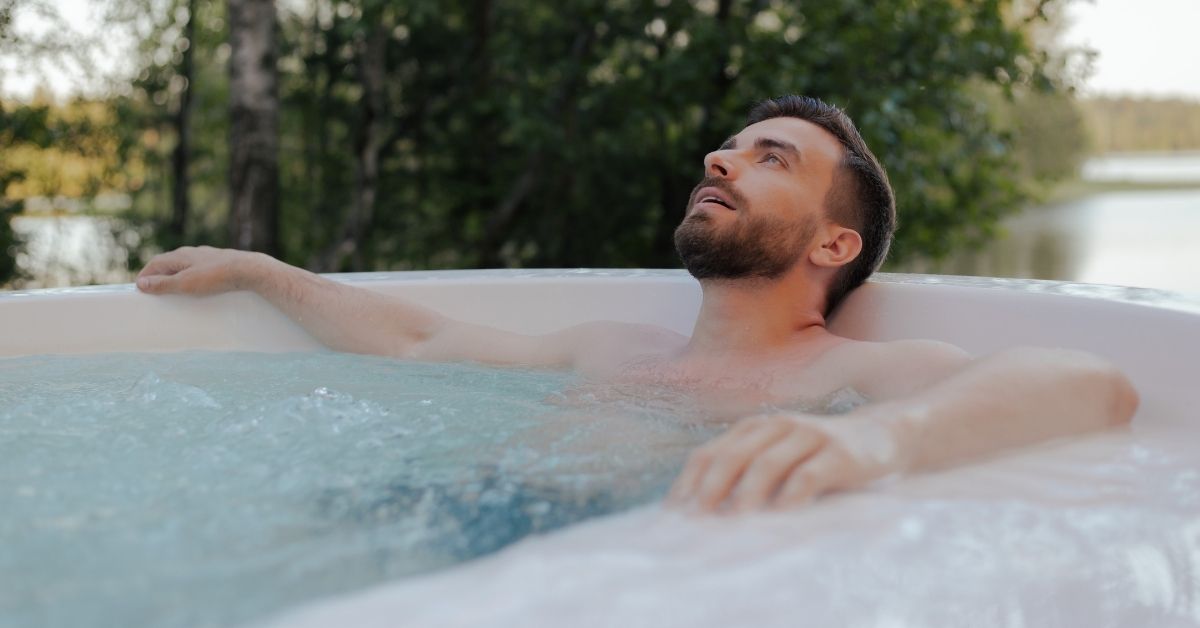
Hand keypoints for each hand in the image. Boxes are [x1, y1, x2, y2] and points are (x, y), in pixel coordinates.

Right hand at [136, 246, 267, 295]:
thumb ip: (164, 283)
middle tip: (154, 293)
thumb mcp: (186, 283)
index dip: (146, 276)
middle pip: (169, 264)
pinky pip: (198, 270)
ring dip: (175, 278)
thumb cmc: (217, 276)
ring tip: (173, 293)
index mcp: (180, 255)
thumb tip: (141, 283)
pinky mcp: (219, 263)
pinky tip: (197, 288)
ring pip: (184, 266)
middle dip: (159, 277)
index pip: (155, 263)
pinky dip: (191, 279)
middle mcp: (192, 253)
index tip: (140, 290)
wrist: (249, 270)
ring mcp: (206, 257)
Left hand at [666, 412, 907, 512]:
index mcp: (754, 429)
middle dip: (709, 490)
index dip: (688, 483)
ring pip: (766, 464)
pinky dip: (790, 496)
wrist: (882, 434)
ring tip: (733, 521)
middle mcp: (776, 426)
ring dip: (745, 494)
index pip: (709, 453)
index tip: (673, 513)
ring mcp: (808, 436)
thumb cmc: (820, 455)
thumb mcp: (779, 456)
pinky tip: (780, 515)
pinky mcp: (838, 453)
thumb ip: (748, 472)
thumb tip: (705, 512)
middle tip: (696, 520)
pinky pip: (808, 475)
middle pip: (732, 457)